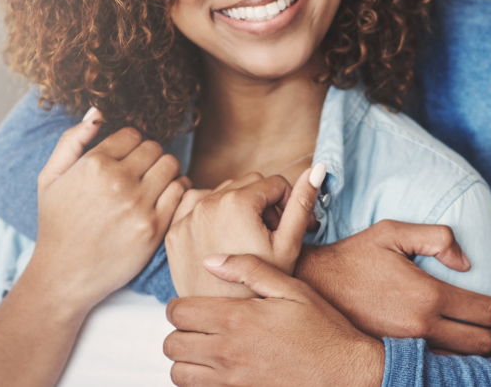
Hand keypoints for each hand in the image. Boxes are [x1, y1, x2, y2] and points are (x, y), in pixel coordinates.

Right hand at [31, 108, 190, 309]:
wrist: (64, 275)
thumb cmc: (56, 225)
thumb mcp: (50, 178)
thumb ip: (71, 140)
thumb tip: (96, 113)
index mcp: (93, 164)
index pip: (132, 134)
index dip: (130, 145)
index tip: (125, 159)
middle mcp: (117, 181)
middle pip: (154, 148)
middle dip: (149, 157)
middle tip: (141, 173)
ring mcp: (138, 205)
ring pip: (171, 165)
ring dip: (165, 171)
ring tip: (153, 184)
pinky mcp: (154, 228)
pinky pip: (181, 192)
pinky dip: (178, 191)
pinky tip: (164, 199)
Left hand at [164, 254, 383, 386]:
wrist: (348, 374)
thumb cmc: (323, 330)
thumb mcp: (292, 289)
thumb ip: (249, 270)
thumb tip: (211, 261)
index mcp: (236, 319)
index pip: (178, 312)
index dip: (180, 307)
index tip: (193, 306)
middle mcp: (227, 353)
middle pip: (172, 345)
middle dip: (181, 333)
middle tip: (198, 328)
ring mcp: (231, 383)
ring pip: (179, 374)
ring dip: (187, 362)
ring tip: (205, 352)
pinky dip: (200, 384)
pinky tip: (218, 373)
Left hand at [166, 165, 323, 297]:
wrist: (225, 322)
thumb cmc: (261, 288)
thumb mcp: (288, 245)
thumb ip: (302, 203)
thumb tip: (317, 168)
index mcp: (237, 202)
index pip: (274, 182)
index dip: (289, 202)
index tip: (293, 226)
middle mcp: (207, 203)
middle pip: (247, 184)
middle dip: (263, 204)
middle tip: (272, 235)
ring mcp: (186, 218)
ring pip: (222, 193)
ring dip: (238, 207)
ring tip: (248, 239)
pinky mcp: (173, 232)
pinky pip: (196, 207)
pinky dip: (211, 215)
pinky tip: (224, 240)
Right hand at [296, 220, 490, 355]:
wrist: (313, 285)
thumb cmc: (354, 256)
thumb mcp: (393, 233)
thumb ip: (435, 237)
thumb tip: (465, 263)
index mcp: (428, 295)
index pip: (484, 312)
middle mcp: (422, 327)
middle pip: (481, 344)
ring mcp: (407, 347)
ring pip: (461, 362)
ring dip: (485, 361)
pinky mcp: (394, 357)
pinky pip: (436, 369)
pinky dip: (456, 368)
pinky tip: (464, 363)